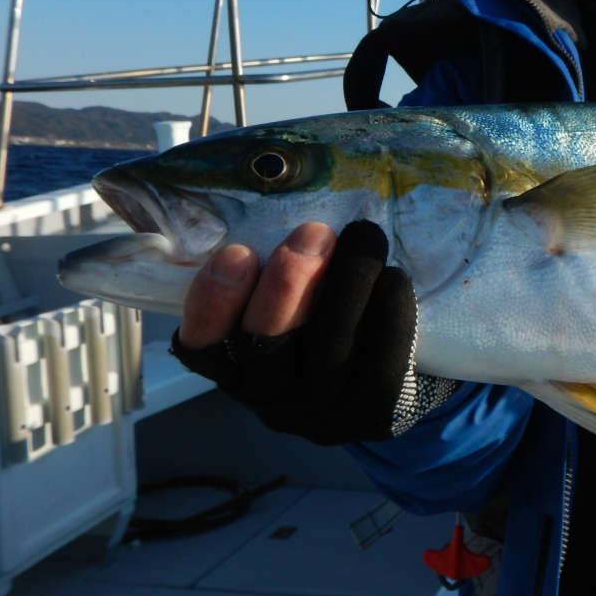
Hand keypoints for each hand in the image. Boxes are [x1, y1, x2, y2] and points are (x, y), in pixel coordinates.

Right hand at [172, 221, 450, 443]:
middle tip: (312, 232)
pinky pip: (382, 363)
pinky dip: (390, 311)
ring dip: (349, 282)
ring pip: (329, 348)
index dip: (212, 303)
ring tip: (364, 235)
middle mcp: (269, 396)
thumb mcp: (289, 293)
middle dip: (286, 286)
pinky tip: (394, 277)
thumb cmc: (327, 314)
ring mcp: (320, 412)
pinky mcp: (372, 415)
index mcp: (234, 365)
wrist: (393, 374)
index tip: (236, 252)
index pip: (201, 346)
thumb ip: (271, 260)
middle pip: (264, 347)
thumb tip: (270, 181)